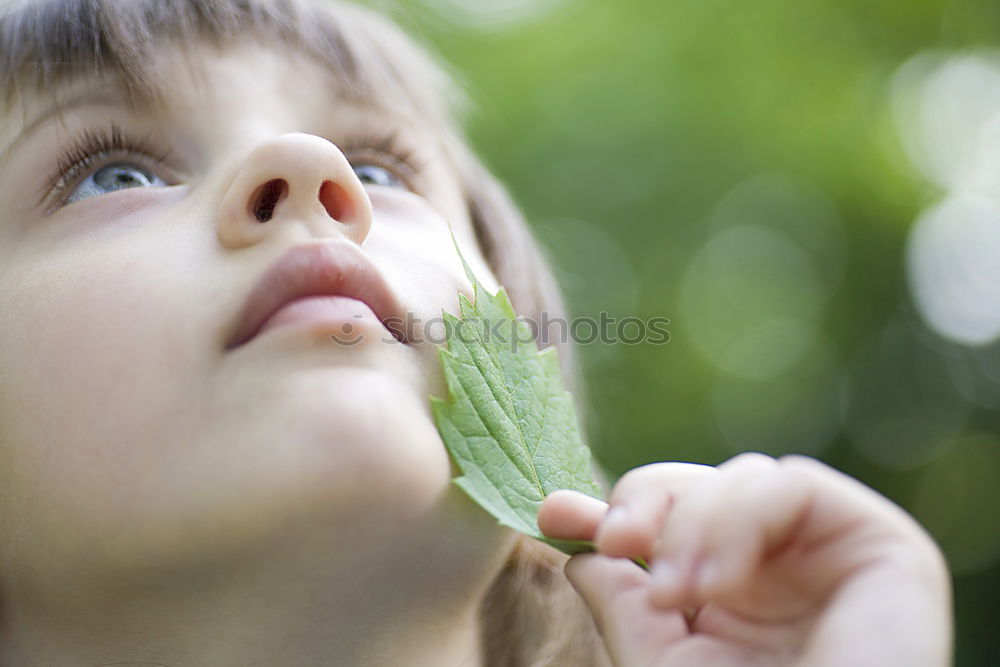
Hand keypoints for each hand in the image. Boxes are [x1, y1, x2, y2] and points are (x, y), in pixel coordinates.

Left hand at [538, 453, 951, 666]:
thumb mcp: (664, 663)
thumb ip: (624, 605)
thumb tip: (579, 555)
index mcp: (746, 597)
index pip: (680, 524)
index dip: (620, 511)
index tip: (553, 517)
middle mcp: (790, 569)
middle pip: (709, 484)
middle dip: (647, 501)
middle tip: (612, 541)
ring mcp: (836, 554)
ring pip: (743, 478)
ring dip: (693, 526)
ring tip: (674, 594)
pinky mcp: (883, 542)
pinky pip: (791, 485)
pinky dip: (738, 522)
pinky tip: (719, 584)